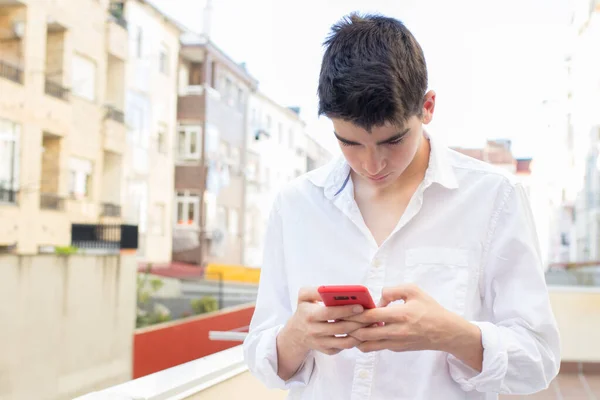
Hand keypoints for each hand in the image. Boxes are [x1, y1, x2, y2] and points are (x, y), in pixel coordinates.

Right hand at [280, 287, 368, 355]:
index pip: (330, 313)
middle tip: (371, 315)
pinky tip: (362, 333)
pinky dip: (354, 341)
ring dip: (359, 333)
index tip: (360, 306)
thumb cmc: (304, 310)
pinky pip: (343, 348)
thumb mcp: (304, 296)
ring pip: (344, 341)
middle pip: (340, 328)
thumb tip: (335, 290)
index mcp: (310, 315)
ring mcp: (320, 343)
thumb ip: (316, 290)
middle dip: (357, 321)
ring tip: (370, 325)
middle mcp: (314, 331)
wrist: (295, 334)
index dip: (346, 310)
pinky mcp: (326, 351)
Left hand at [346, 284, 481, 369]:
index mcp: (401, 314)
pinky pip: (376, 347)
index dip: (355, 313)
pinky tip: (362, 332)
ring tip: (349, 327)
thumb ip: (392, 290)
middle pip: (364, 333)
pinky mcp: (397, 349)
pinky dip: (366, 341)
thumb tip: (376, 299)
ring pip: (367, 345)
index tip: (345, 309)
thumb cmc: (430, 309)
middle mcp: (397, 331)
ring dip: (355, 337)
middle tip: (340, 320)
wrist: (446, 332)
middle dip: (350, 327)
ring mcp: (396, 343)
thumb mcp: (413, 290)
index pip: (371, 316)